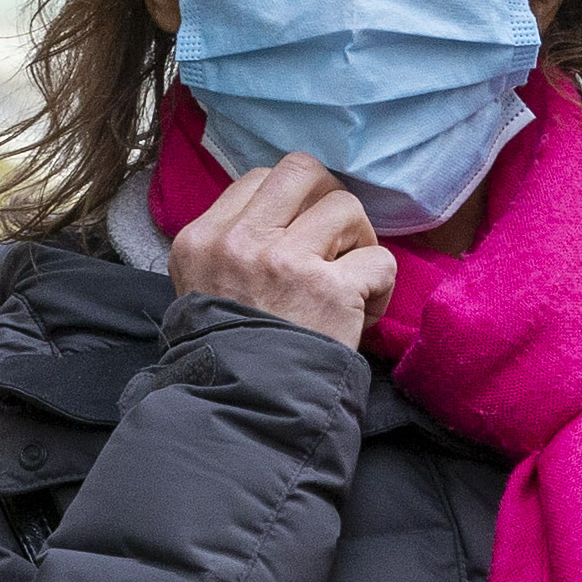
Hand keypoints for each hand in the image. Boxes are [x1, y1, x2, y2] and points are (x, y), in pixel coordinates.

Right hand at [167, 156, 394, 345]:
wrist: (244, 410)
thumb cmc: (227, 356)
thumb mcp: (200, 292)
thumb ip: (228, 249)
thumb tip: (281, 216)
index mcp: (202, 240)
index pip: (257, 179)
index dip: (289, 202)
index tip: (298, 236)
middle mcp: (239, 242)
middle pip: (301, 171)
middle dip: (328, 199)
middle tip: (334, 239)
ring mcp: (285, 262)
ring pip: (346, 207)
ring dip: (358, 242)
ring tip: (350, 280)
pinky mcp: (330, 289)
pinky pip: (379, 259)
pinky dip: (380, 286)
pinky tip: (363, 313)